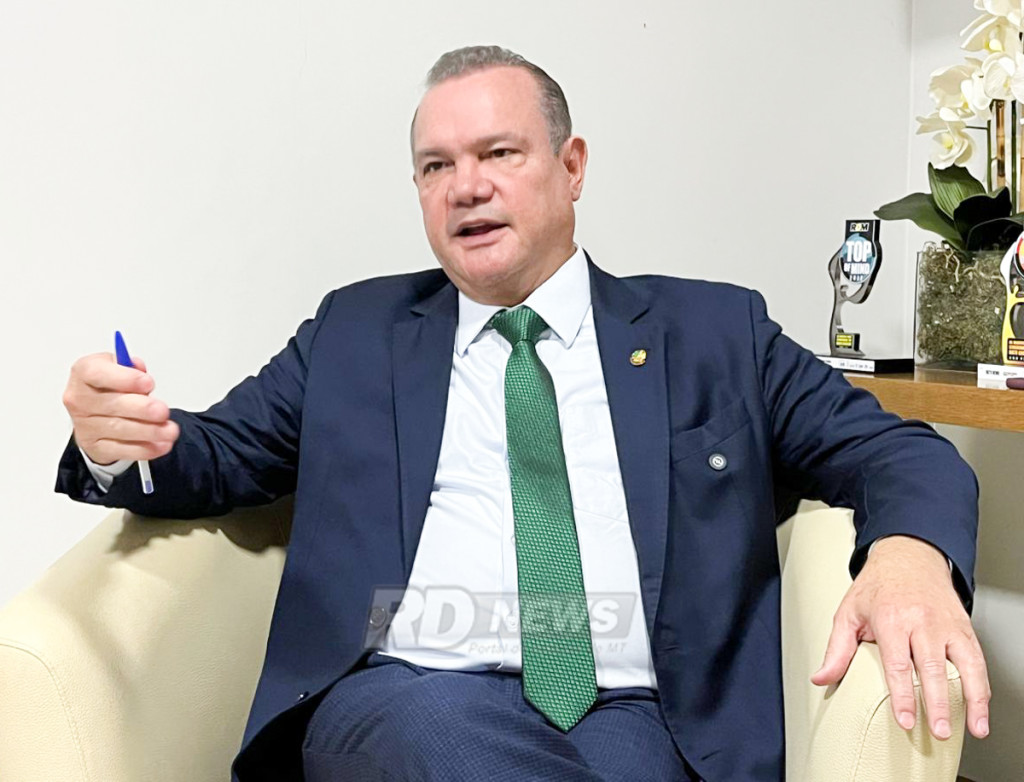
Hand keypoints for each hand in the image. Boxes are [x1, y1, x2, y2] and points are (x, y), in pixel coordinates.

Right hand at [62, 352, 179, 464]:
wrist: (96, 413)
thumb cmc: (110, 386)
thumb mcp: (119, 367)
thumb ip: (130, 366)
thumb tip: (138, 368)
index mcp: (83, 373)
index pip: (97, 373)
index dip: (124, 379)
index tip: (148, 383)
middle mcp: (80, 399)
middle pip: (112, 405)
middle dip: (142, 409)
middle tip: (163, 411)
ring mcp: (86, 425)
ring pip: (119, 429)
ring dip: (149, 430)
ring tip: (170, 430)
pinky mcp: (96, 446)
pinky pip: (121, 450)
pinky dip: (145, 448)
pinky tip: (161, 444)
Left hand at [810, 535, 990, 740]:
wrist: (908, 557)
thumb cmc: (876, 587)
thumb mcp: (848, 612)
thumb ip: (837, 649)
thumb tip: (821, 678)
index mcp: (891, 618)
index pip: (898, 663)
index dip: (902, 694)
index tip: (905, 720)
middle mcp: (922, 621)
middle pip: (932, 667)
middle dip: (937, 702)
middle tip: (938, 730)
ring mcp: (946, 624)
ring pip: (964, 664)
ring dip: (972, 699)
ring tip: (974, 727)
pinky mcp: (964, 627)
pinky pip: (977, 659)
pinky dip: (982, 685)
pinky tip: (981, 708)